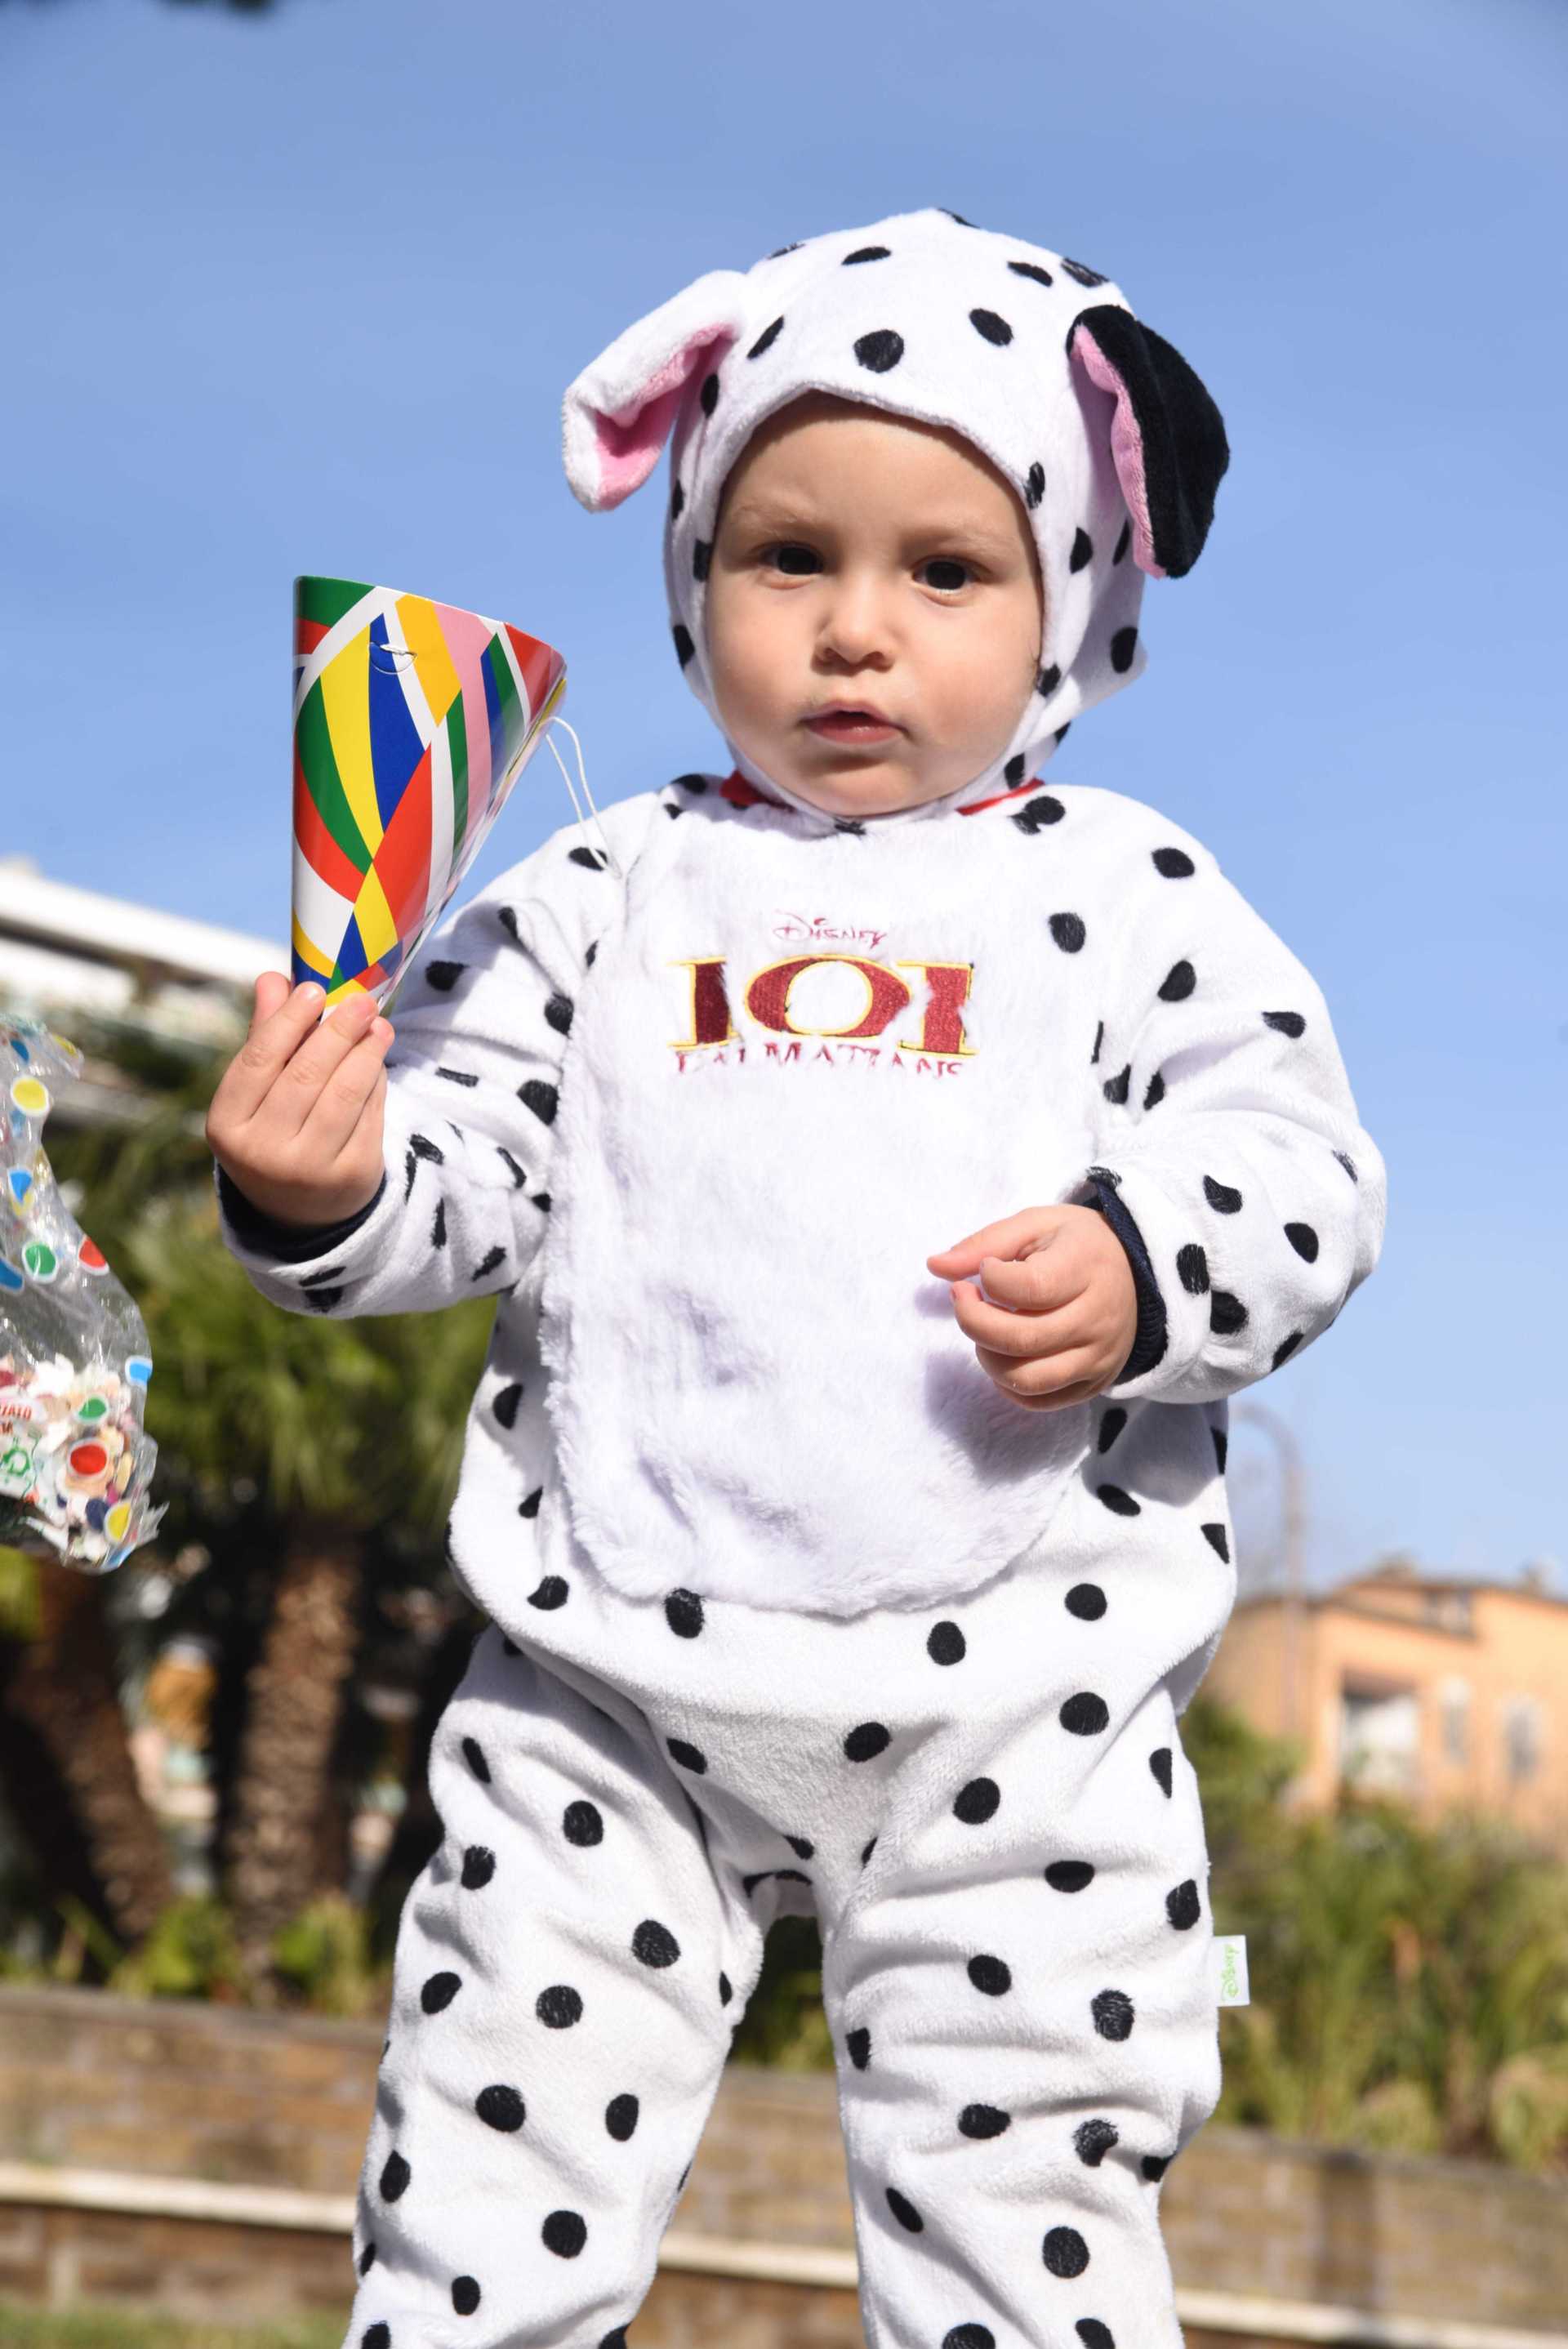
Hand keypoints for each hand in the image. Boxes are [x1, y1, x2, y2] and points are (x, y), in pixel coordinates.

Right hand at [206, 974, 394, 1231]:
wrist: (299, 1211)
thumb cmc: (274, 1131)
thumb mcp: (257, 1095)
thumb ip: (267, 1037)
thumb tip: (273, 978)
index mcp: (227, 1125)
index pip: (258, 1060)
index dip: (288, 1021)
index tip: (314, 989)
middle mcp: (262, 1152)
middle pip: (307, 1075)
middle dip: (338, 1031)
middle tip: (361, 999)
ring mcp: (307, 1169)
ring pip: (343, 1094)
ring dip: (366, 1053)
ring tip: (380, 1025)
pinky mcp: (350, 1177)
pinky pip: (369, 1116)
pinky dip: (376, 1083)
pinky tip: (379, 1060)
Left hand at [926, 1205, 1137, 1410]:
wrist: (1138, 1275)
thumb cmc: (1076, 1246)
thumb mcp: (1036, 1225)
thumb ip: (985, 1243)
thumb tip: (934, 1265)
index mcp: (1087, 1267)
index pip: (1031, 1288)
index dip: (991, 1279)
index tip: (984, 1269)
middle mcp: (1098, 1318)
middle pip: (1022, 1340)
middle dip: (973, 1321)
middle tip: (963, 1297)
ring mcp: (1099, 1357)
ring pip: (1028, 1379)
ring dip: (987, 1356)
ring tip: (986, 1328)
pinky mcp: (1094, 1384)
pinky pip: (1039, 1401)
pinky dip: (1007, 1384)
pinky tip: (1003, 1353)